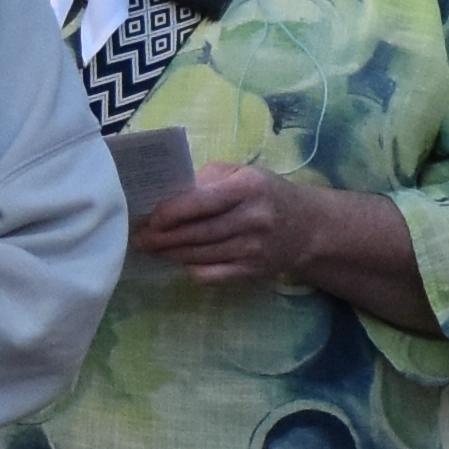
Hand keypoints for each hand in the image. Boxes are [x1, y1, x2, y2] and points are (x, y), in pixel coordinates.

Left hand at [132, 160, 295, 283]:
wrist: (309, 227)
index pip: (201, 203)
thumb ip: (207, 180)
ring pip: (200, 255)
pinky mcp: (252, 271)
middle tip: (140, 237)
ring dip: (171, 253)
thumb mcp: (242, 173)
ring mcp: (253, 249)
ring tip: (152, 248)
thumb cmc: (266, 193)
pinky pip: (213, 274)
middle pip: (197, 233)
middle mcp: (253, 219)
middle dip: (163, 237)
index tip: (150, 217)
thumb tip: (168, 195)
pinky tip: (180, 261)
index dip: (170, 212)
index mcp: (248, 188)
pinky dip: (192, 268)